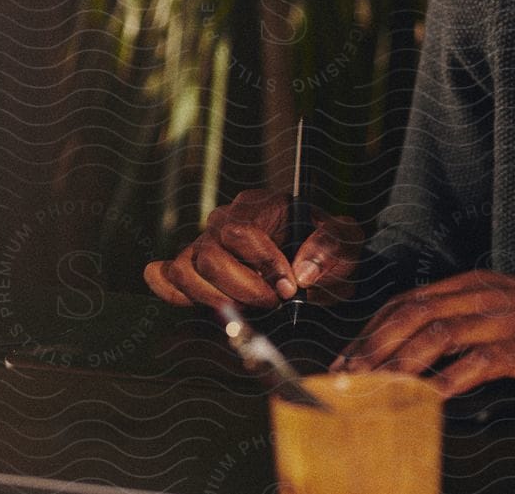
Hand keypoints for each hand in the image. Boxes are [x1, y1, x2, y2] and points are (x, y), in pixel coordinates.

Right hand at [142, 188, 362, 310]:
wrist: (320, 266)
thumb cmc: (330, 249)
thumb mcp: (346, 242)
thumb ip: (331, 247)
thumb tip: (302, 272)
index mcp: (261, 206)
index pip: (241, 231)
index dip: (261, 263)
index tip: (288, 288)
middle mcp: (226, 221)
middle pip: (209, 254)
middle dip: (241, 287)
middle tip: (273, 303)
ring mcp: (206, 244)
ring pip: (184, 269)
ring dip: (213, 298)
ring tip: (247, 308)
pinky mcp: (195, 269)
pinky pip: (167, 276)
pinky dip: (170, 291)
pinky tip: (194, 301)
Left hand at [328, 271, 514, 397]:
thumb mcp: (512, 309)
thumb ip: (472, 321)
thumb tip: (431, 351)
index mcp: (476, 284)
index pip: (407, 300)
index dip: (371, 327)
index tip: (346, 354)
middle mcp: (483, 295)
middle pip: (410, 313)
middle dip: (370, 344)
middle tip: (343, 375)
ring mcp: (504, 319)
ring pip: (433, 334)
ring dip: (395, 362)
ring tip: (370, 387)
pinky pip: (475, 362)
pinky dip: (444, 380)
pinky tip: (425, 400)